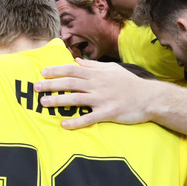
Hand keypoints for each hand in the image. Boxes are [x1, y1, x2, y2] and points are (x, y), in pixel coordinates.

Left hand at [36, 60, 154, 128]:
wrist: (150, 98)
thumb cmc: (130, 83)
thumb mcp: (112, 69)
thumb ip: (94, 66)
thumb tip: (78, 61)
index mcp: (97, 74)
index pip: (72, 70)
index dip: (56, 70)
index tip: (43, 72)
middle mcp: (97, 85)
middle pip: (70, 83)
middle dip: (51, 85)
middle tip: (36, 87)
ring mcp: (102, 99)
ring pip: (76, 99)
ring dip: (58, 101)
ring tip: (44, 103)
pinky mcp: (108, 113)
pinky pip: (89, 118)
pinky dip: (76, 122)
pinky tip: (64, 124)